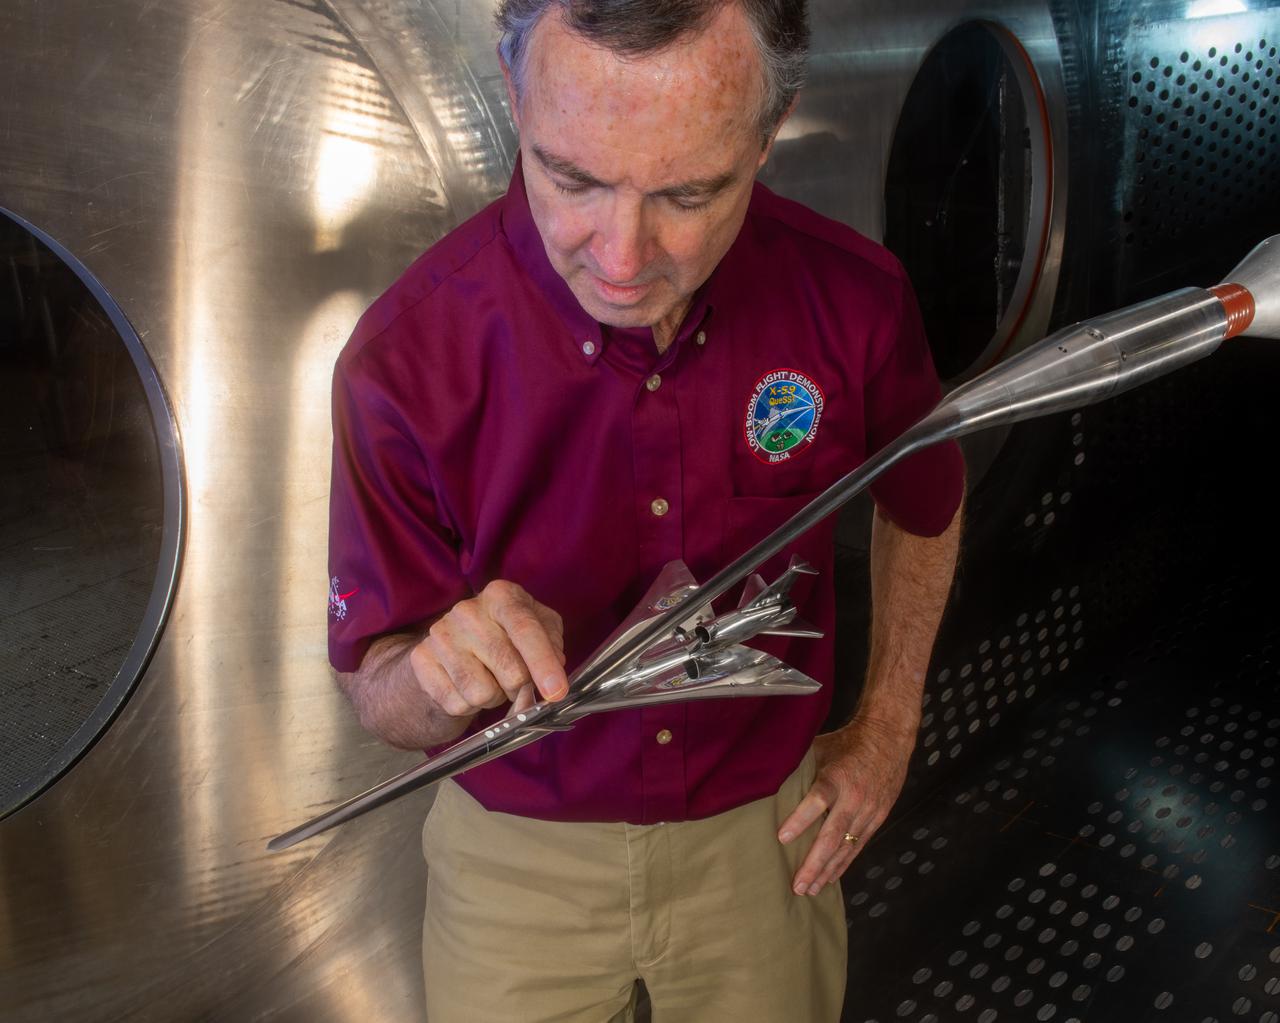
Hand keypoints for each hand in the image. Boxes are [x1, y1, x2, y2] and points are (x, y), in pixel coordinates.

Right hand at [409, 580, 567, 719]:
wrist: (451, 644)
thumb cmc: (505, 636)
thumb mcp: (538, 628)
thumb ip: (552, 646)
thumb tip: (552, 675)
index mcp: (501, 595)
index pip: (526, 630)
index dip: (543, 663)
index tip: (556, 692)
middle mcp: (467, 610)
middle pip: (510, 670)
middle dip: (521, 687)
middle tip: (514, 680)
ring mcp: (440, 634)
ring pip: (482, 693)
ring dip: (494, 697)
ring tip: (488, 679)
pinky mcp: (421, 659)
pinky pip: (457, 704)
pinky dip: (469, 706)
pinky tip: (466, 685)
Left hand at [777, 714, 917, 895]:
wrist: (889, 739)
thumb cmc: (848, 742)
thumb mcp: (821, 747)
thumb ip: (799, 766)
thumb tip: (766, 776)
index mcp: (837, 777)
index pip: (817, 800)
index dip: (800, 819)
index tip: (782, 838)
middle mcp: (854, 798)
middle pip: (833, 836)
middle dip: (814, 863)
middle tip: (797, 885)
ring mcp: (869, 811)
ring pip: (846, 848)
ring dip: (827, 871)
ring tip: (809, 890)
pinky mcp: (877, 819)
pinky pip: (858, 847)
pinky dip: (843, 864)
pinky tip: (829, 879)